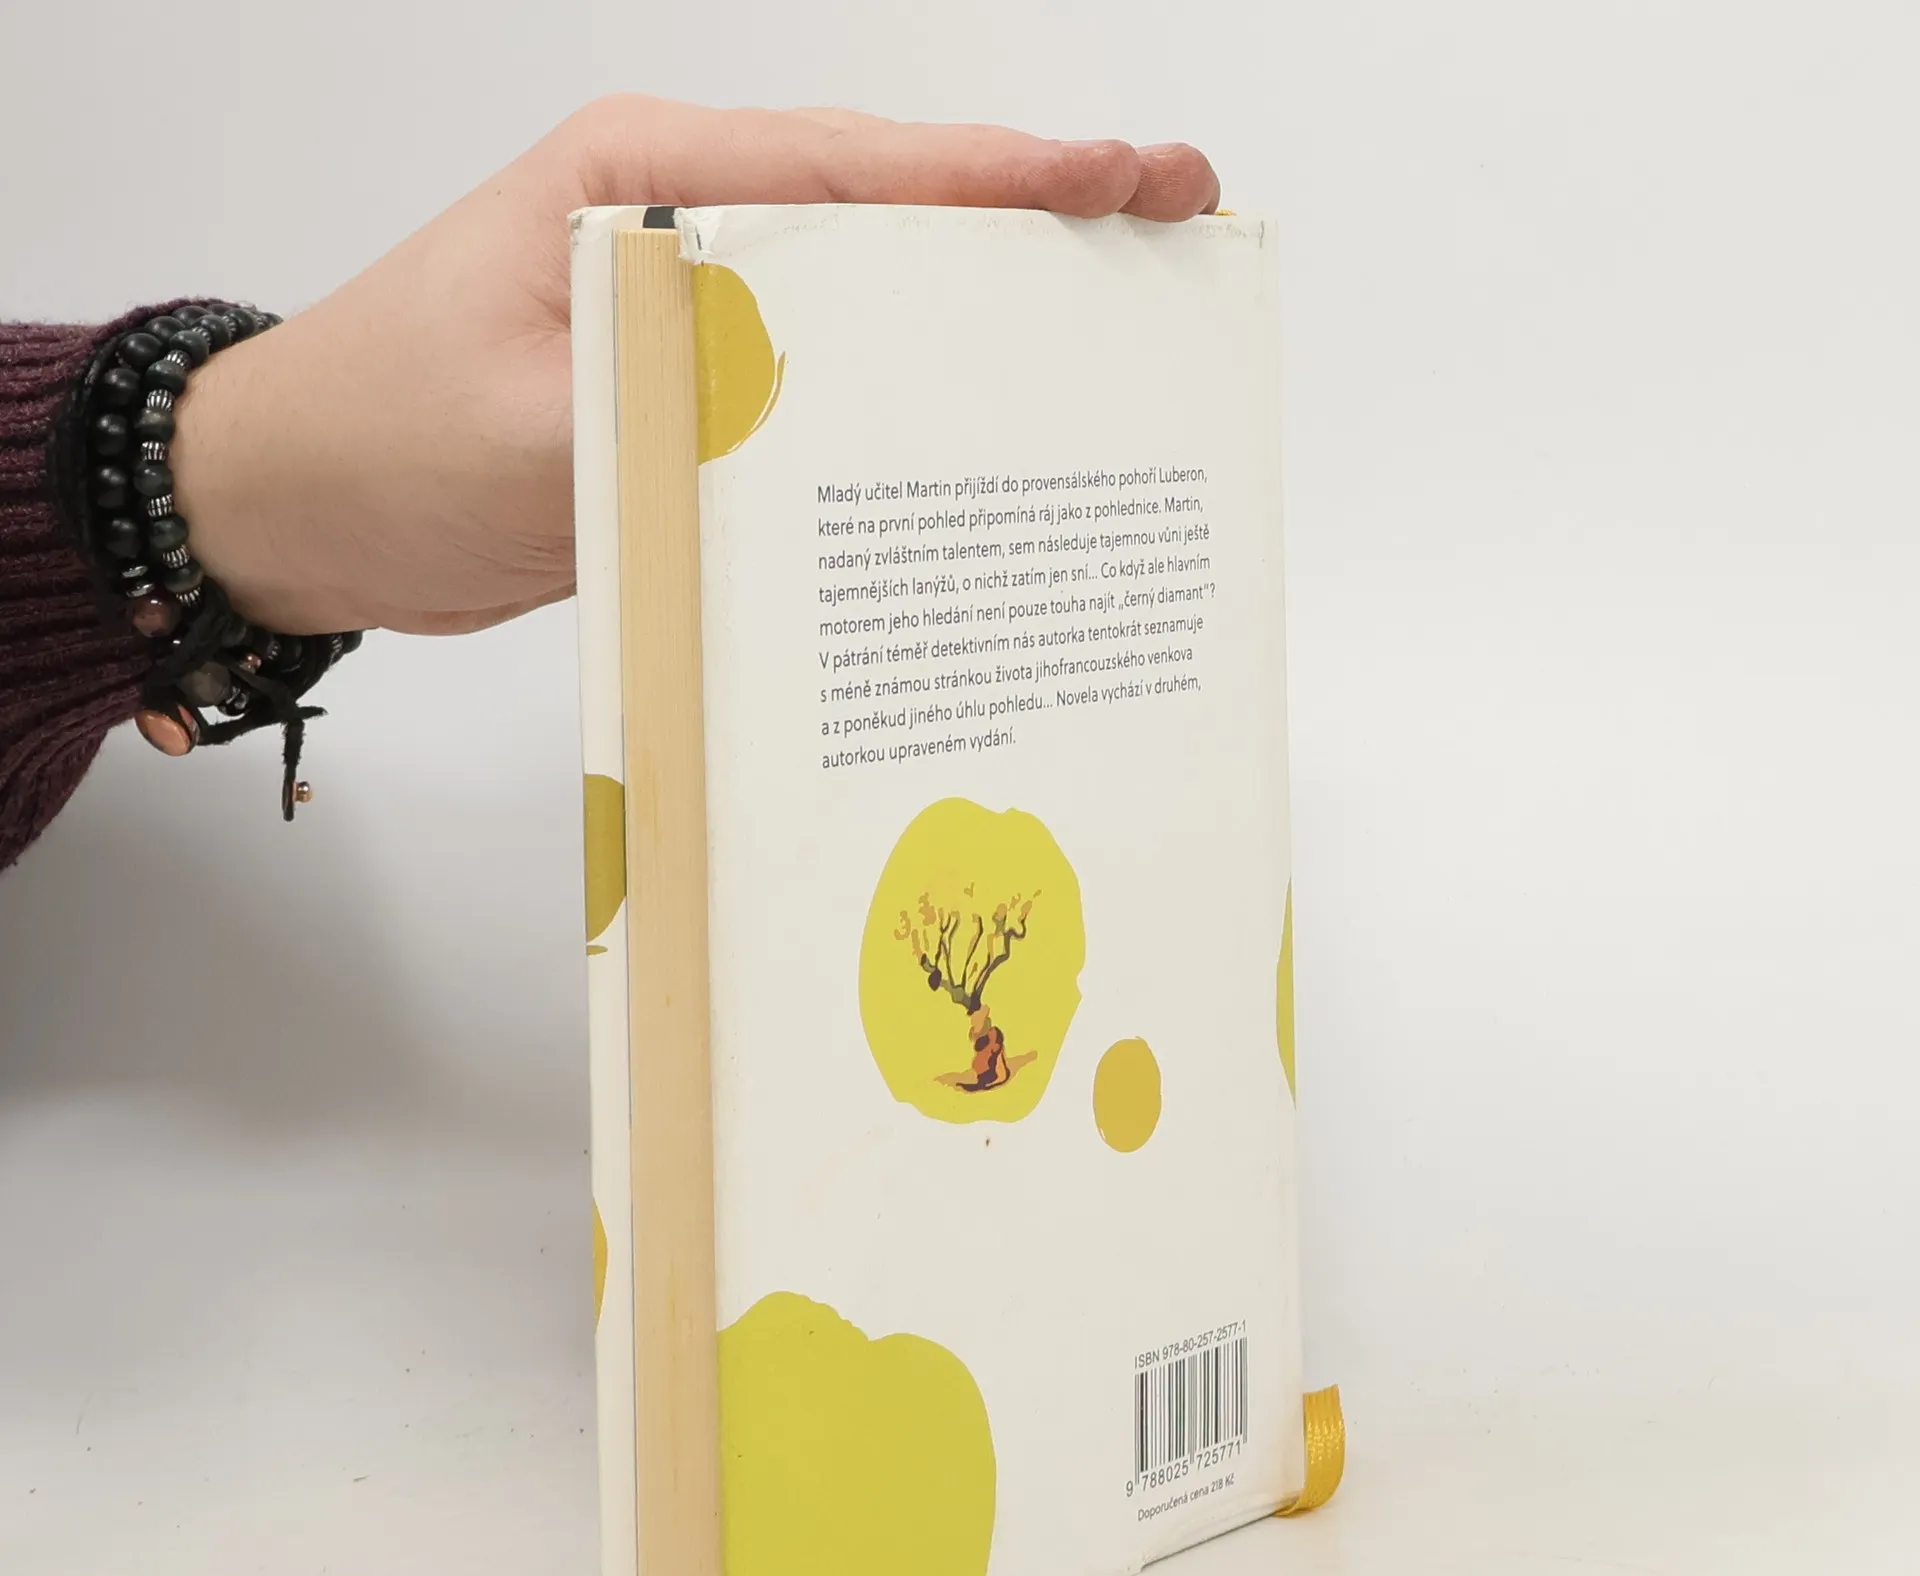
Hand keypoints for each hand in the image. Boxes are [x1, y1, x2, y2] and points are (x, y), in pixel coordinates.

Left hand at [170, 97, 1219, 636]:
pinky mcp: (692, 391)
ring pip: (870, 301)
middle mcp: (682, 225)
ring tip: (1115, 335)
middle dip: (1035, 224)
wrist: (302, 505)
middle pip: (891, 214)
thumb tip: (806, 416)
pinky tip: (976, 441)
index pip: (855, 168)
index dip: (1004, 177)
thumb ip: (666, 407)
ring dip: (984, 317)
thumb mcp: (523, 429)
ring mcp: (693, 307)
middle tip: (1174, 226)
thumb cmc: (380, 440)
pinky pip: (821, 390)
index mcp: (644, 180)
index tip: (1128, 178)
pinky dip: (902, 407)